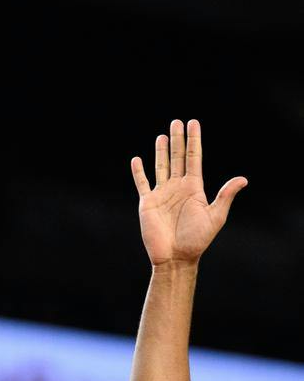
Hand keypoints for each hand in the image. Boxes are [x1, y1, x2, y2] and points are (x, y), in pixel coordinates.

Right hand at [131, 120, 245, 266]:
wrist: (175, 258)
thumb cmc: (196, 241)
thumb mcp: (215, 217)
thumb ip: (225, 195)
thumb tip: (243, 179)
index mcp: (194, 188)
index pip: (194, 157)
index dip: (194, 140)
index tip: (193, 123)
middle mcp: (178, 187)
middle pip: (178, 157)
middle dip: (177, 140)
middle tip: (176, 122)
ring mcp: (162, 195)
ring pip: (161, 167)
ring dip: (161, 151)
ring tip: (162, 135)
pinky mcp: (147, 204)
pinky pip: (142, 184)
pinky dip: (138, 172)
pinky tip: (137, 159)